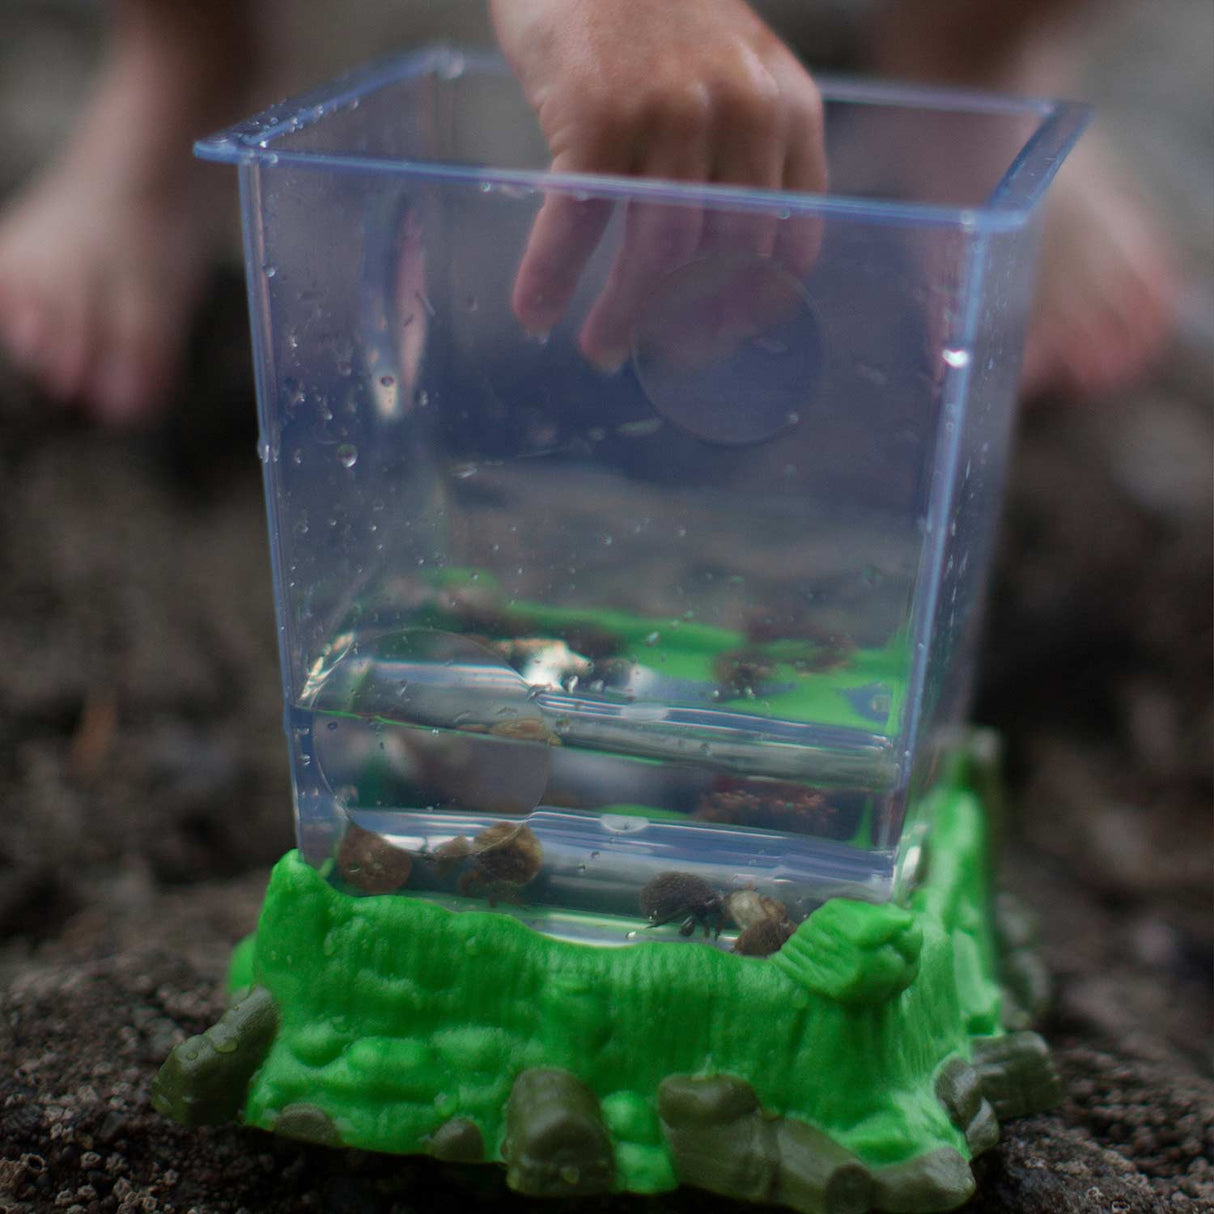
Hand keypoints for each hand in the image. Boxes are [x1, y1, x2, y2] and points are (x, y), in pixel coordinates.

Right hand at [490, 0, 826, 370]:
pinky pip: (575, 223)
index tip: (723, 338)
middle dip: (690, 324)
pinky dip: (549, 277)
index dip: (758, 306)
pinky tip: (535, 313)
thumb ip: (745, 152)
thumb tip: (718, 264)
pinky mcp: (596, 113)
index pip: (794, 241)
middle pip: (726, 260)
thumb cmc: (654, 12)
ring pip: (660, 255)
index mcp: (788, 112)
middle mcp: (742, 115)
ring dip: (626, 317)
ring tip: (602, 347)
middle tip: (658, 354)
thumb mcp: (734, 73)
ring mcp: (669, 114)